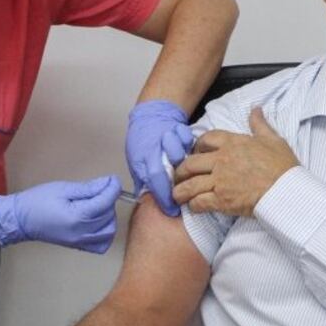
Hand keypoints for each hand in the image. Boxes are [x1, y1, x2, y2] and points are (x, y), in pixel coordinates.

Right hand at [0, 176, 121, 252]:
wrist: (21, 220)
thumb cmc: (38, 201)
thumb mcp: (63, 189)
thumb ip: (88, 188)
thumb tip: (108, 183)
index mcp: (77, 217)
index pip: (105, 202)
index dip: (112, 188)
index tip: (113, 179)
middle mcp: (81, 232)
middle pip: (108, 216)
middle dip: (109, 200)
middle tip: (100, 189)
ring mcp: (80, 242)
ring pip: (109, 231)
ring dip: (109, 216)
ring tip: (98, 205)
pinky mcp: (78, 246)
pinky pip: (101, 245)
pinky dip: (105, 233)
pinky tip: (97, 221)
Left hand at [125, 100, 194, 216]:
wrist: (150, 117)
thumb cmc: (143, 142)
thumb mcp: (136, 162)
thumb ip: (143, 181)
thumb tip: (146, 203)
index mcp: (141, 157)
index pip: (154, 179)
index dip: (164, 196)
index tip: (171, 208)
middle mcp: (154, 146)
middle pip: (168, 167)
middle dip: (176, 183)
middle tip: (181, 192)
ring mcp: (167, 136)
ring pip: (178, 153)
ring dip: (181, 162)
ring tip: (182, 168)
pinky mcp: (179, 129)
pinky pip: (187, 139)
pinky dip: (188, 146)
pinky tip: (188, 151)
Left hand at [173, 108, 298, 215]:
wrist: (288, 190)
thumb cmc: (283, 166)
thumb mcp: (273, 139)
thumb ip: (260, 124)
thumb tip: (256, 109)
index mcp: (233, 143)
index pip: (206, 139)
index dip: (197, 146)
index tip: (195, 153)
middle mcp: (222, 160)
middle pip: (190, 163)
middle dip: (180, 171)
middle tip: (179, 177)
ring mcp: (220, 180)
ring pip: (190, 185)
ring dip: (180, 191)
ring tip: (177, 196)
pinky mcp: (222, 200)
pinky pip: (200, 202)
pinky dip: (194, 206)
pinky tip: (193, 207)